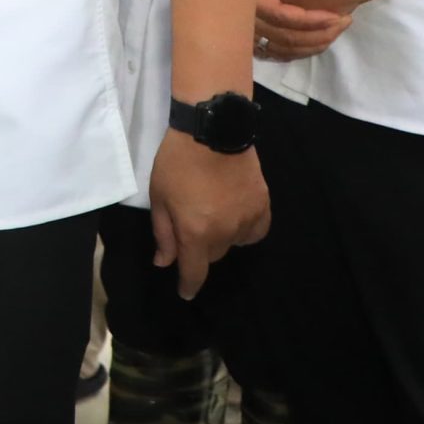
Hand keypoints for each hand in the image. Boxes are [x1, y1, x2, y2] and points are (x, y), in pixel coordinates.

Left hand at [148, 131, 269, 299]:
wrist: (212, 131)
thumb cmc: (176, 163)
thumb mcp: (159, 198)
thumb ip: (163, 233)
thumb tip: (164, 262)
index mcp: (196, 233)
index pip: (194, 272)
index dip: (188, 285)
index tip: (185, 292)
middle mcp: (225, 233)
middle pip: (213, 256)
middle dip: (200, 249)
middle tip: (190, 224)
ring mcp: (248, 220)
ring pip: (233, 244)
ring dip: (222, 237)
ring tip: (212, 213)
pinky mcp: (264, 205)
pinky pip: (256, 231)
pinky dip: (245, 230)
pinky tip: (236, 217)